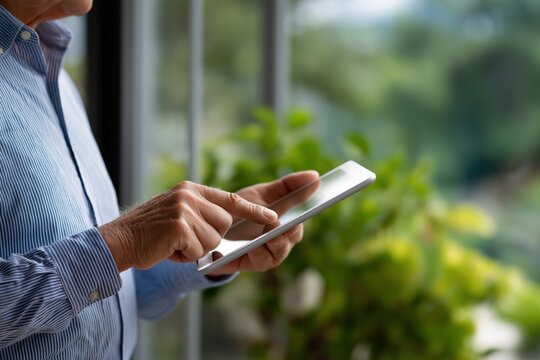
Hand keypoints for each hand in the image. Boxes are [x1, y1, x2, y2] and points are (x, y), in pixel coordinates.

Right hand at [99, 181, 277, 271]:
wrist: (119, 240)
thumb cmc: (150, 232)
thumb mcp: (177, 212)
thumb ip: (201, 212)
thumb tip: (227, 222)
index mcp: (191, 190)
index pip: (231, 199)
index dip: (253, 211)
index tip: (273, 218)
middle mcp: (189, 196)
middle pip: (224, 224)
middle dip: (209, 238)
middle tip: (183, 239)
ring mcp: (184, 209)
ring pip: (213, 239)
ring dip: (195, 249)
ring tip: (173, 244)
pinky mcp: (179, 226)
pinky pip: (198, 250)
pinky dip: (185, 256)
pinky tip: (168, 250)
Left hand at [206, 170, 318, 275]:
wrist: (215, 221)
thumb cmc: (245, 208)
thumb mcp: (265, 193)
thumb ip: (289, 185)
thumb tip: (316, 176)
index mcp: (283, 230)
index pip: (295, 232)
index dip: (296, 228)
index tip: (296, 221)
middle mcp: (275, 246)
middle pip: (285, 246)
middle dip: (284, 238)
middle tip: (281, 228)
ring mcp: (260, 256)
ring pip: (273, 257)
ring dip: (270, 247)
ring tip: (265, 237)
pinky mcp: (242, 264)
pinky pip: (250, 264)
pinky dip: (252, 256)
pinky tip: (249, 246)